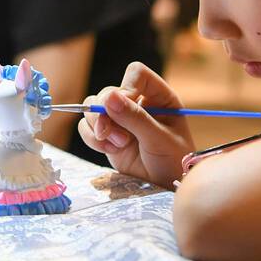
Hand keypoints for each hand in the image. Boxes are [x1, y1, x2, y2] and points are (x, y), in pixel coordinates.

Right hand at [76, 62, 193, 188]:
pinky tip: (111, 151)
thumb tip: (109, 98)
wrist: (166, 186)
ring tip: (116, 146)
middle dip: (104, 114)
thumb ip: (135, 118)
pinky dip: (92, 139)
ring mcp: (121, 119)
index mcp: (158, 96)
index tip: (123, 110)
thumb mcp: (159, 139)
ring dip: (98, 127)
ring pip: (93, 108)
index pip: (135, 74)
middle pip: (108, 92)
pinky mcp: (108, 135)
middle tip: (111, 135)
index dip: (126, 88)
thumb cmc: (173, 161)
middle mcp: (138, 103)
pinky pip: (86, 127)